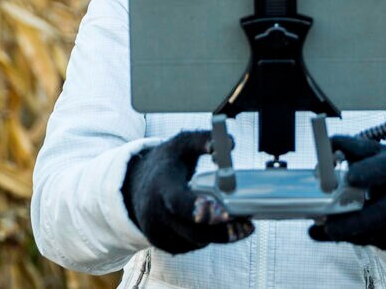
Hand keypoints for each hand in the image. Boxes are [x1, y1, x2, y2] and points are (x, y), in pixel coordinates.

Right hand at [121, 131, 254, 254]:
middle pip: (192, 231)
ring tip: (242, 224)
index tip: (223, 212)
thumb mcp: (182, 144)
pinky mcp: (165, 244)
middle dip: (222, 231)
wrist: (137, 185)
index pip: (177, 202)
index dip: (198, 209)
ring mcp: (158, 232)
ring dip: (220, 235)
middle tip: (247, 226)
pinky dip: (208, 238)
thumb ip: (204, 140)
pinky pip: (192, 245)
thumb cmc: (167, 163)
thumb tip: (229, 143)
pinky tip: (219, 226)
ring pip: (196, 241)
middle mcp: (156, 213)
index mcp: (161, 186)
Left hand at [308, 135, 385, 250]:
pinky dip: (342, 238)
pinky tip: (321, 234)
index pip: (385, 170)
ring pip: (372, 233)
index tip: (348, 177)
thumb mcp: (370, 152)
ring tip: (323, 228)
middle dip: (354, 221)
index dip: (367, 173)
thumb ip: (347, 147)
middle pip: (381, 214)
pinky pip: (365, 241)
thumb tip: (325, 150)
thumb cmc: (381, 169)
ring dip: (345, 232)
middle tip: (327, 222)